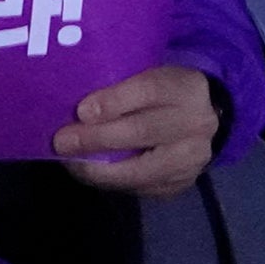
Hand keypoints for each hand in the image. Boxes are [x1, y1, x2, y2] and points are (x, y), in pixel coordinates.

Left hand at [57, 63, 228, 199]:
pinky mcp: (185, 182)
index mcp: (184, 88)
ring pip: (144, 169)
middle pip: (143, 131)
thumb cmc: (160, 93)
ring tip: (71, 163)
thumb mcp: (144, 77)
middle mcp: (196, 123)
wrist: (202, 118)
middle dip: (97, 139)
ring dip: (101, 169)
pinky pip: (144, 187)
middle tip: (62, 142)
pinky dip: (113, 182)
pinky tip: (91, 173)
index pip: (149, 90)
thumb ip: (116, 89)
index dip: (113, 101)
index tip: (81, 111)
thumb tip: (76, 112)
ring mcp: (193, 158)